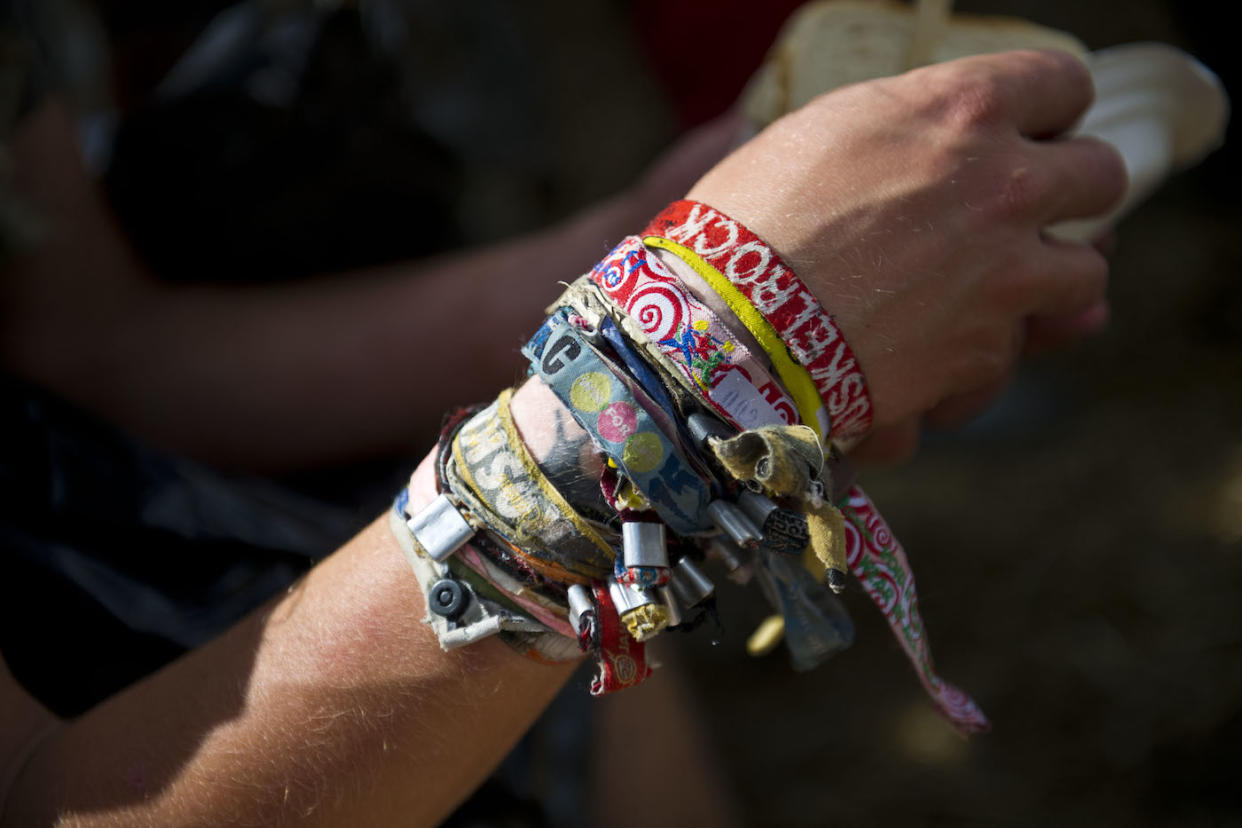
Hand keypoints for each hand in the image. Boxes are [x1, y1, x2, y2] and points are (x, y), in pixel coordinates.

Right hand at [687, 50, 1126, 433]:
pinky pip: (1004, 361)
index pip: (1061, 83)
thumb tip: (977, 152)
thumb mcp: (826, 135)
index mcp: (963, 111)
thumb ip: (914, 132)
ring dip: (1041, 287)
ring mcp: (1008, 279)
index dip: (1045, 107)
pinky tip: (916, 362)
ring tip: (972, 299)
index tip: (1027, 128)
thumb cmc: (748, 219)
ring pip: (1084, 278)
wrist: (722, 328)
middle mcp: (1006, 188)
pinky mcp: (983, 356)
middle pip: (1102, 175)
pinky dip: (965, 368)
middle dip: (1070, 192)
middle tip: (1015, 212)